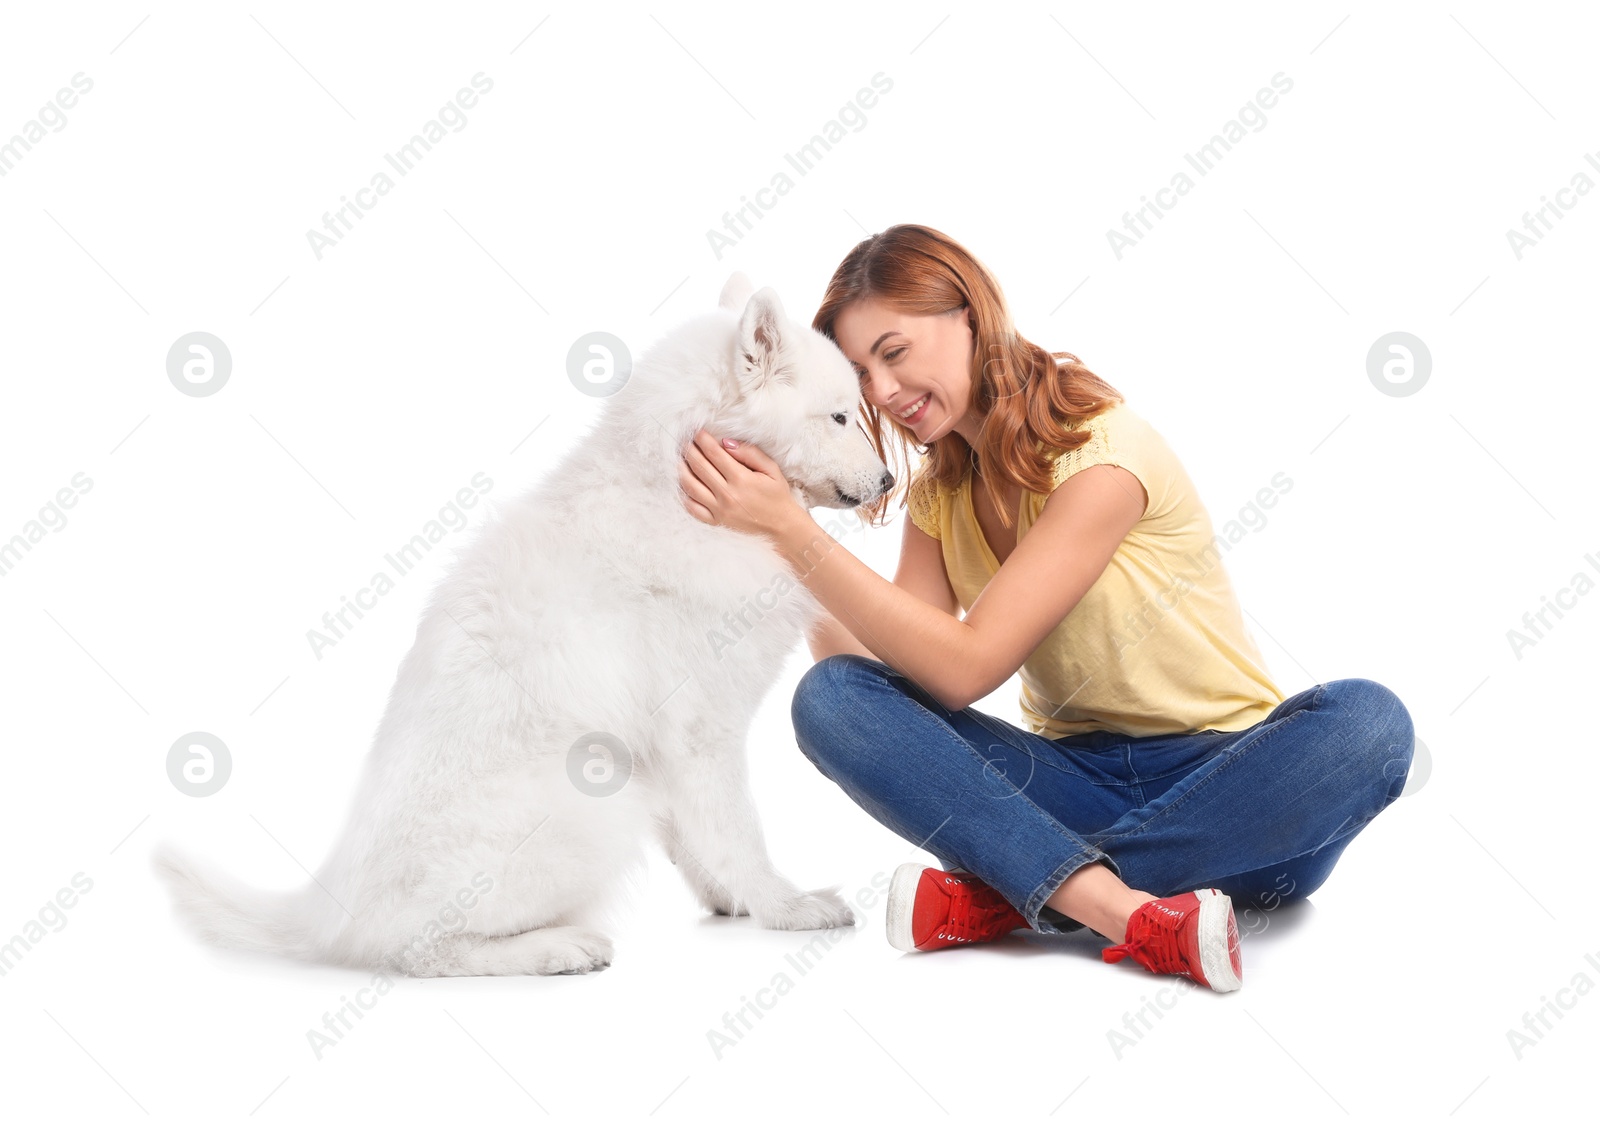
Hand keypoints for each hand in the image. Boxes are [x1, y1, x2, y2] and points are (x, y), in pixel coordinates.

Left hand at [678, 429, 803, 539]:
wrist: (781, 526)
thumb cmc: (777, 495)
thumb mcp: (771, 469)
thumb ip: (750, 453)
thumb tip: (726, 442)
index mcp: (742, 479)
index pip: (714, 454)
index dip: (703, 440)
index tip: (697, 432)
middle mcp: (727, 495)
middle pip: (699, 467)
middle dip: (689, 450)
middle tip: (685, 441)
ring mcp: (719, 510)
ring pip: (690, 486)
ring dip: (681, 469)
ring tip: (680, 459)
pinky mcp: (716, 521)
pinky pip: (692, 508)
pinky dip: (684, 494)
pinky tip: (683, 483)